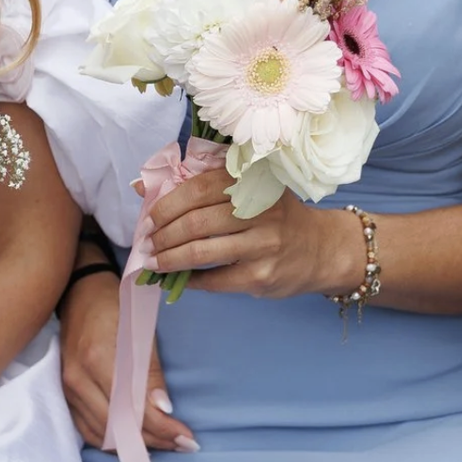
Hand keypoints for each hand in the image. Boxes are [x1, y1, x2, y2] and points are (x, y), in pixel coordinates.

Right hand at [59, 269, 193, 452]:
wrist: (78, 291)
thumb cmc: (114, 304)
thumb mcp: (140, 329)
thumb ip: (150, 372)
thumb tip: (165, 410)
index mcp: (98, 359)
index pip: (134, 409)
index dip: (163, 429)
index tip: (188, 439)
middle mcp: (78, 380)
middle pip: (119, 428)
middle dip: (154, 442)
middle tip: (183, 445)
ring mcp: (68, 389)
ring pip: (103, 435)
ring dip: (136, 446)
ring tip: (165, 445)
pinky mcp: (65, 394)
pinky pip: (89, 430)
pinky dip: (114, 442)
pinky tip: (135, 442)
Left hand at [146, 169, 362, 300]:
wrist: (321, 248)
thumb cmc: (274, 215)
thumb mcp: (247, 190)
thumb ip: (198, 185)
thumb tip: (141, 189)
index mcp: (250, 181)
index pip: (197, 189)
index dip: (166, 205)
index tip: (149, 218)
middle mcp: (258, 209)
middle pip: (195, 223)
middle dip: (162, 235)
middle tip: (147, 243)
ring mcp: (262, 244)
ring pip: (201, 252)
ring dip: (169, 259)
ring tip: (154, 262)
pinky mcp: (262, 275)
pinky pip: (215, 280)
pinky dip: (190, 280)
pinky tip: (178, 278)